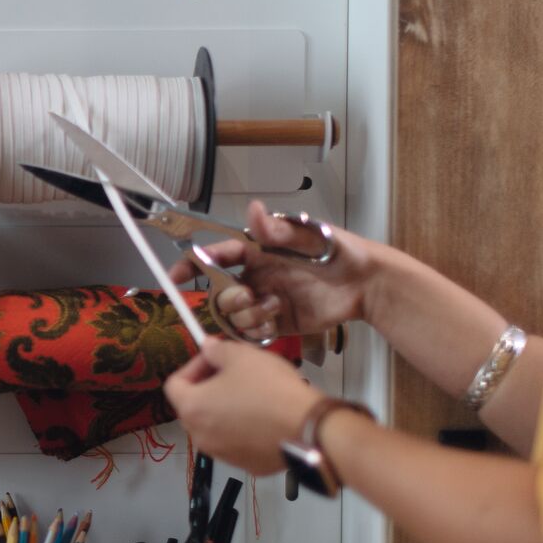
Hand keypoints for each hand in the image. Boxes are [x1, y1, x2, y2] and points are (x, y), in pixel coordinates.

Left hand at [164, 337, 323, 474]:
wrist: (308, 429)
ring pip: (216, 425)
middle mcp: (200, 436)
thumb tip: (207, 347)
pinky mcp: (246, 466)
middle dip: (210, 386)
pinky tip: (267, 416)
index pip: (174, 384)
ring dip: (227, 408)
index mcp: (192, 409)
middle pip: (194, 406)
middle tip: (235, 372)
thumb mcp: (242, 356)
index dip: (193, 366)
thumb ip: (217, 350)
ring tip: (254, 393)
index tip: (215, 358)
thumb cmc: (269, 389)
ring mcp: (222, 455)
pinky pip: (238, 441)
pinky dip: (244, 428)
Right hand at [168, 201, 380, 341]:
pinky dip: (256, 330)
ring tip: (272, 308)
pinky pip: (252, 332)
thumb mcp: (311, 236)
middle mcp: (256, 275)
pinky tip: (275, 321)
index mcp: (257, 250)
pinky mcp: (277, 321)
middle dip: (227, 297)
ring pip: (233, 314)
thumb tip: (253, 210)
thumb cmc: (341, 252)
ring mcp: (265, 299)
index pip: (216, 255)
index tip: (176, 276)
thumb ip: (278, 230)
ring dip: (245, 314)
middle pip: (219, 291)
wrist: (366, 284)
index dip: (192, 264)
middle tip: (249, 295)